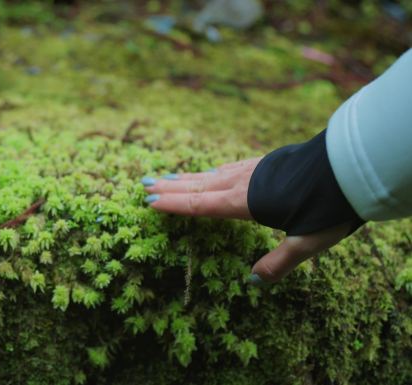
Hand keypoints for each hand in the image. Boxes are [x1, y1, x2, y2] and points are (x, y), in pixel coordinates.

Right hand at [141, 158, 351, 282]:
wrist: (351, 164)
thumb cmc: (330, 206)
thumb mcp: (307, 243)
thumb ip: (278, 262)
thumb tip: (252, 283)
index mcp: (247, 203)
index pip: (201, 205)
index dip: (174, 205)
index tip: (148, 201)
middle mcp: (244, 183)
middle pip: (199, 186)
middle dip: (171, 187)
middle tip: (144, 184)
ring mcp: (254, 169)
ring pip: (212, 174)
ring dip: (187, 177)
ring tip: (168, 176)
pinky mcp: (266, 162)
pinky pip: (230, 168)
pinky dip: (213, 172)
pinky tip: (213, 171)